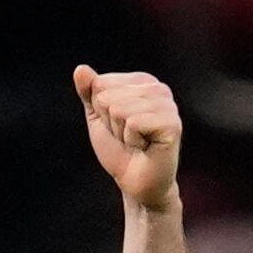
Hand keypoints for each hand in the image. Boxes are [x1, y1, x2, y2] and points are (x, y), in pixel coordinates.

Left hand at [73, 65, 181, 211]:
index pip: (101, 83)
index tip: (118, 126)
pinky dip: (132, 141)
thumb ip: (89, 93)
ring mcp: (168, 105)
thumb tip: (80, 69)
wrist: (135, 183)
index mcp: (142, 81)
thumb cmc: (120, 151)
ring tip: (136, 143)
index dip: (101, 111)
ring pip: (119, 109)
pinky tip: (145, 148)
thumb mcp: (98, 118)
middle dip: (110, 123)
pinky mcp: (172, 123)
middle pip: (107, 96)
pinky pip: (134, 123)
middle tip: (128, 138)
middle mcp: (158, 88)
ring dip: (121, 134)